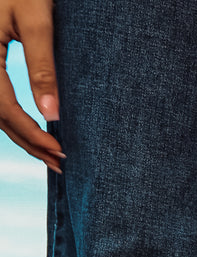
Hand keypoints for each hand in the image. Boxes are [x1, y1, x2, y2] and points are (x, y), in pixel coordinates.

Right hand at [0, 0, 62, 170]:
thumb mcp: (36, 21)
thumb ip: (43, 67)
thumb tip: (52, 114)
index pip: (5, 108)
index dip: (32, 134)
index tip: (59, 150)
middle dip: (29, 142)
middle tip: (59, 163)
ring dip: (22, 136)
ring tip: (50, 155)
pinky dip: (16, 119)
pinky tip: (35, 131)